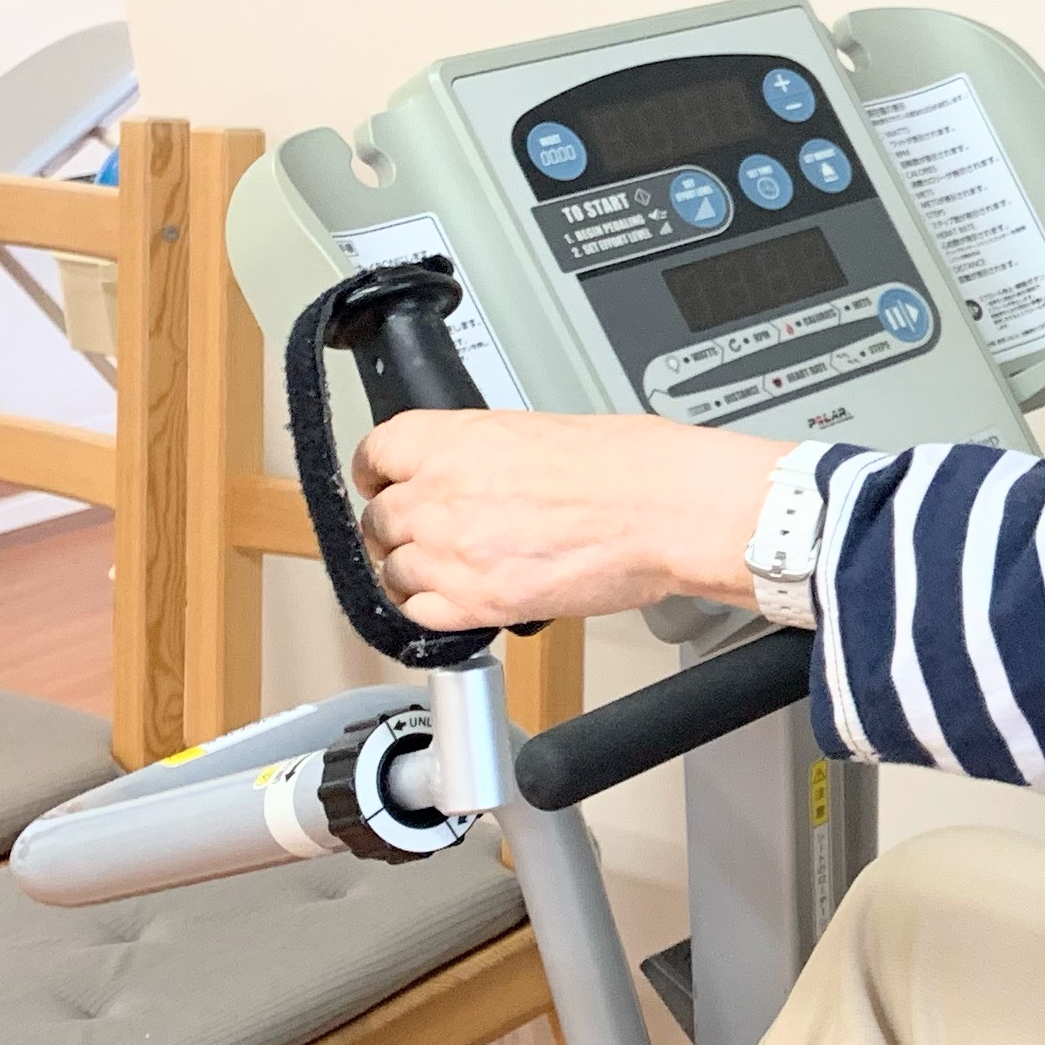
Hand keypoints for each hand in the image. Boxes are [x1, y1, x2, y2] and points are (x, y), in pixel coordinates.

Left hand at [350, 412, 786, 630]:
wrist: (668, 510)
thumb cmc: (632, 466)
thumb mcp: (539, 430)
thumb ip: (483, 454)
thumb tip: (471, 473)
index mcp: (454, 440)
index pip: (376, 454)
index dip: (378, 473)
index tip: (385, 482)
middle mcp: (441, 495)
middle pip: (379, 519)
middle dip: (400, 526)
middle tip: (429, 531)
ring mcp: (455, 553)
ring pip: (392, 571)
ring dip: (413, 571)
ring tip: (450, 569)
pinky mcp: (479, 603)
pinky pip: (419, 615)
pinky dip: (430, 610)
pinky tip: (455, 599)